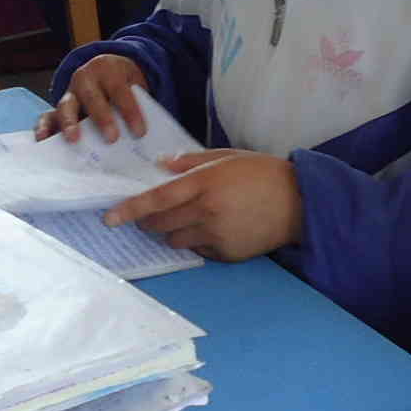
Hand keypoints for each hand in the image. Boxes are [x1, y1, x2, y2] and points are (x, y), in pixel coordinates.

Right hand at [37, 55, 149, 141]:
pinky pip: (48, 116)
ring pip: (66, 105)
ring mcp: (70, 92)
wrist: (109, 69)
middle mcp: (86, 78)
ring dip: (69, 123)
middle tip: (112, 138)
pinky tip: (43, 140)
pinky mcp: (59, 107)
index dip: (130, 111)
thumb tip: (144, 136)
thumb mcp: (136, 85)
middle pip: (92, 97)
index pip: (120, 91)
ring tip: (73, 140)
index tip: (140, 131)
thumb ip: (138, 104)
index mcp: (109, 70)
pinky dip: (43, 127)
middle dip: (101, 118)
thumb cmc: (125, 84)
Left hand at [105, 150, 302, 261]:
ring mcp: (217, 235)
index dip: (130, 210)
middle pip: (160, 224)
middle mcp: (207, 211)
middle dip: (148, 221)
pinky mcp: (227, 254)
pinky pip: (198, 251)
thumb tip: (161, 167)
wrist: (300, 203)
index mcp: (205, 183)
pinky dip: (197, 241)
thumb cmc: (262, 173)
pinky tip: (215, 228)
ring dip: (173, 231)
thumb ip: (190, 162)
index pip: (156, 199)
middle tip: (150, 216)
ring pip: (175, 240)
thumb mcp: (227, 157)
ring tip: (191, 218)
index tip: (109, 218)